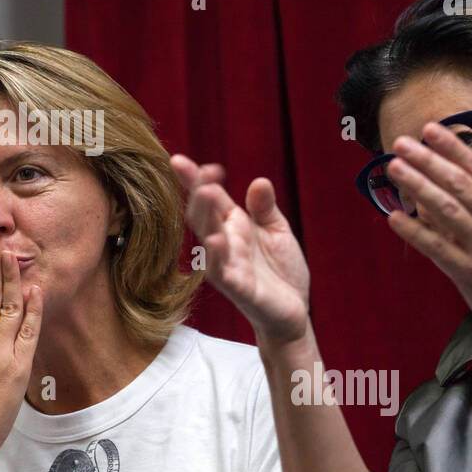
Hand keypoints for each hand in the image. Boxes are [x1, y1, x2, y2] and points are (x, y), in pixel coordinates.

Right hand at [171, 154, 310, 346]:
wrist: (293, 311)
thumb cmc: (280, 270)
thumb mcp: (277, 230)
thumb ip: (265, 208)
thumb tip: (259, 181)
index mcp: (232, 225)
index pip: (210, 198)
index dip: (195, 179)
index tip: (179, 160)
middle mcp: (224, 243)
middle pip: (203, 214)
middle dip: (197, 191)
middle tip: (199, 169)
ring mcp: (228, 265)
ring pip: (208, 239)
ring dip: (205, 217)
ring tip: (204, 192)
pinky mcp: (239, 288)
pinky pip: (223, 272)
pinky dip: (217, 256)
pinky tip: (215, 240)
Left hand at [385, 121, 471, 335]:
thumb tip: (440, 181)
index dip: (452, 147)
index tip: (429, 128)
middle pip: (458, 183)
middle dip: (428, 160)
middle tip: (401, 143)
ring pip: (446, 209)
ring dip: (418, 185)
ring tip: (394, 169)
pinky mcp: (469, 271)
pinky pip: (437, 247)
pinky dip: (414, 231)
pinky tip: (393, 217)